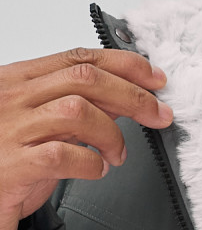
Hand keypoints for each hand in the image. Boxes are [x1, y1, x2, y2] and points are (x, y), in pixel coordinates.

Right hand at [0, 47, 173, 229]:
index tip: (155, 79)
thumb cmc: (5, 163)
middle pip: (85, 79)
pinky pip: (62, 155)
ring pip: (77, 111)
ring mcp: (9, 130)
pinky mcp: (11, 166)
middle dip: (133, 96)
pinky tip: (95, 170)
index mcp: (18, 81)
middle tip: (158, 115)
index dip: (124, 65)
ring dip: (111, 134)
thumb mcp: (41, 125)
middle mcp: (11, 99)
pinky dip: (90, 163)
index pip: (78, 59)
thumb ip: (77, 107)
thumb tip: (125, 99)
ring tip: (117, 154)